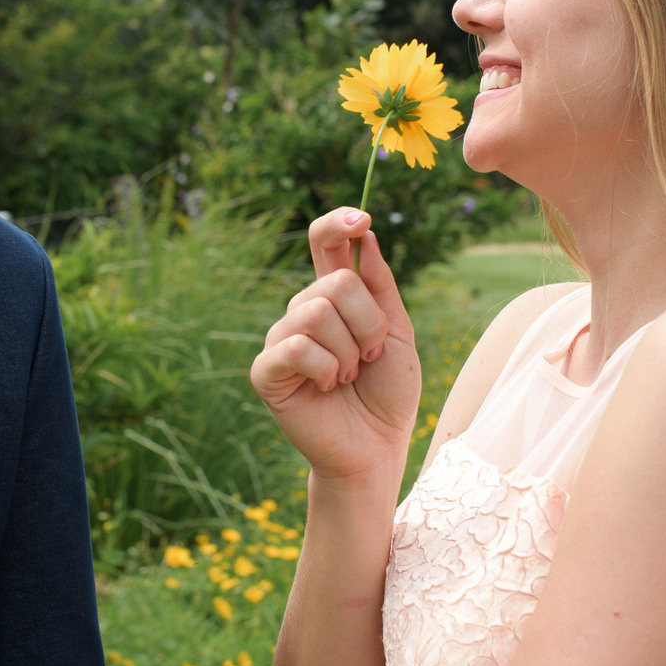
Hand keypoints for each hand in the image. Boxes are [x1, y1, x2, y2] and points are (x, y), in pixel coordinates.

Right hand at [248, 209, 420, 485]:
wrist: (377, 446)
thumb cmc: (388, 392)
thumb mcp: (398, 332)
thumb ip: (380, 286)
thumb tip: (364, 233)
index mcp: (334, 297)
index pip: (324, 242)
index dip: (337, 223)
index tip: (361, 219)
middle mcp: (303, 311)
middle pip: (335, 282)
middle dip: (369, 324)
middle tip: (370, 356)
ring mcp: (281, 339)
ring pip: (317, 313)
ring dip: (349, 351)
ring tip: (348, 376)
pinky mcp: (267, 370)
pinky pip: (297, 347)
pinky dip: (325, 369)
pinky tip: (327, 388)